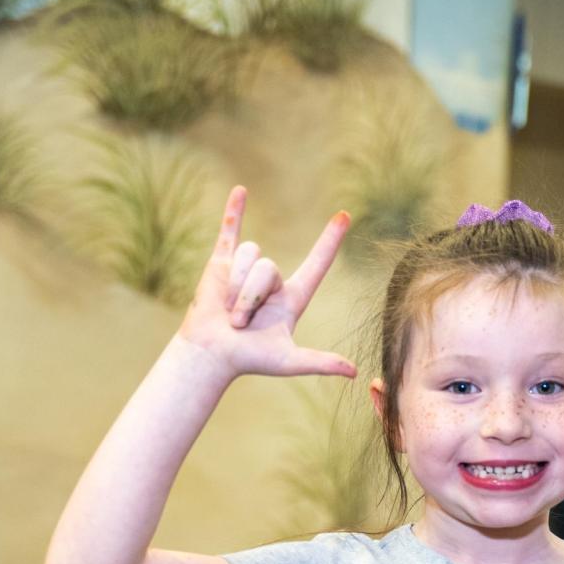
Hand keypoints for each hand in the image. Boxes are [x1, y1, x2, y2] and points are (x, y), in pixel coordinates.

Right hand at [174, 186, 356, 381]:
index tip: (345, 216)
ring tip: (227, 310)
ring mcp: (247, 270)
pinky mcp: (223, 263)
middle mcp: (272, 282)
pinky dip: (233, 211)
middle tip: (240, 323)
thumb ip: (319, 362)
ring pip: (249, 256)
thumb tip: (353, 373)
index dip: (330, 241)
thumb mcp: (288, 361)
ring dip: (235, 285)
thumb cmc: (248, 360)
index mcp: (292, 299)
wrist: (210, 354)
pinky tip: (240, 190)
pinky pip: (230, 231)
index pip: (317, 264)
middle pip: (269, 267)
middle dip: (250, 295)